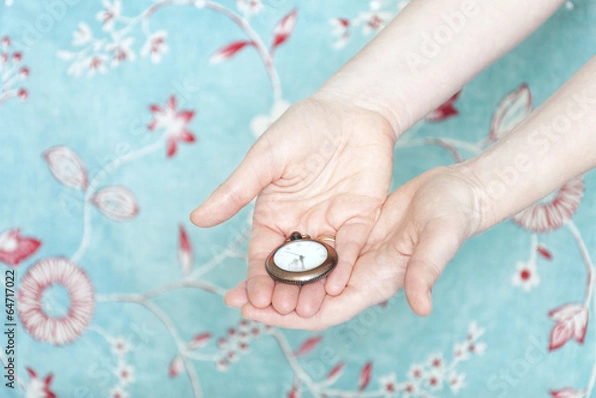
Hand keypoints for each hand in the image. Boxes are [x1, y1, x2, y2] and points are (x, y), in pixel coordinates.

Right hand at [190, 94, 395, 317]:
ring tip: (308, 310)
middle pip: (292, 267)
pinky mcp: (360, 218)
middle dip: (286, 290)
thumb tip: (198, 219)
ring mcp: (331, 224)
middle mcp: (301, 225)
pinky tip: (339, 284)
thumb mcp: (266, 159)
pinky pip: (353, 247)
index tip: (254, 299)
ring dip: (314, 288)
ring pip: (322, 264)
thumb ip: (237, 191)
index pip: (263, 254)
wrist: (350, 109)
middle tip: (282, 312)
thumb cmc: (303, 128)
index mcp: (274, 214)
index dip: (258, 277)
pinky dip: (346, 265)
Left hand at [229, 166, 482, 329]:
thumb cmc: (452, 216)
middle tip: (233, 298)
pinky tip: (271, 249)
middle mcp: (359, 274)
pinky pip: (316, 250)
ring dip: (277, 279)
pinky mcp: (352, 234)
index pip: (325, 310)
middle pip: (308, 297)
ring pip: (308, 275)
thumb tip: (421, 306)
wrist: (455, 194)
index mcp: (374, 281)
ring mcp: (354, 256)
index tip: (254, 313)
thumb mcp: (439, 238)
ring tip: (242, 280)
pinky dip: (293, 255)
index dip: (289, 316)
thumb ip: (427, 269)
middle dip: (273, 302)